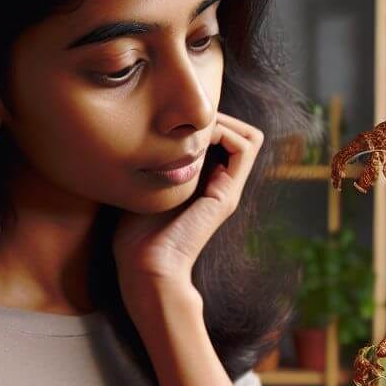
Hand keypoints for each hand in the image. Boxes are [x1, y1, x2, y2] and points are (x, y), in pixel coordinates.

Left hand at [112, 112, 263, 299]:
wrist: (146, 268)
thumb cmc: (135, 234)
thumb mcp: (144, 188)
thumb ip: (154, 166)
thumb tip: (142, 136)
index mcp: (207, 184)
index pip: (226, 138)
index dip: (207, 122)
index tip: (178, 121)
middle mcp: (223, 185)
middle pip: (244, 134)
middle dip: (219, 117)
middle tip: (187, 119)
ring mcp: (228, 191)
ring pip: (250, 137)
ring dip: (223, 122)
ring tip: (192, 127)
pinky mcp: (226, 196)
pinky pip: (244, 148)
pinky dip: (225, 133)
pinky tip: (193, 139)